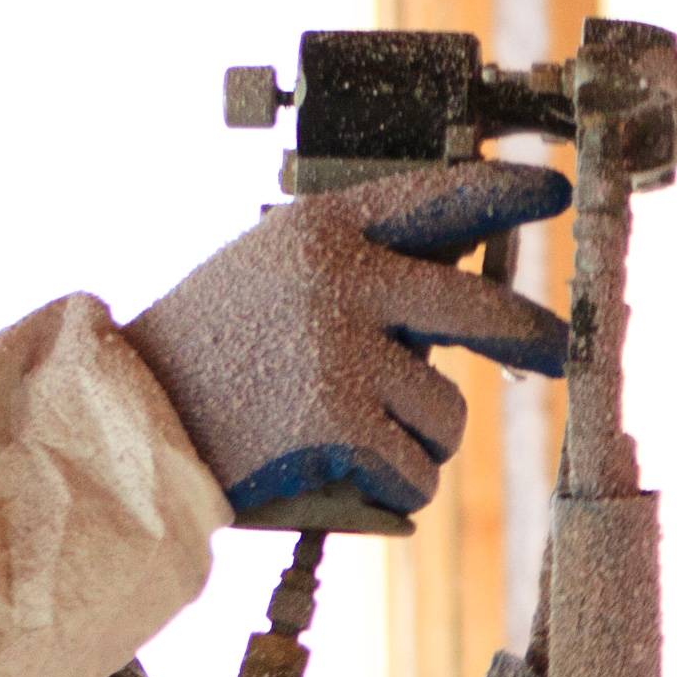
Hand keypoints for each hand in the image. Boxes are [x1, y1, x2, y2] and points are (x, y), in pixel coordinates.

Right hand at [121, 162, 571, 521]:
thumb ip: (352, 267)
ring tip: (358, 440)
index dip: (500, 194)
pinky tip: (347, 477)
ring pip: (447, 411)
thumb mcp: (267, 272)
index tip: (553, 191)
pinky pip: (416, 467)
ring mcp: (344, 350)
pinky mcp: (341, 423)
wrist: (124, 422)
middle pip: (478, 312)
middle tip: (553, 354)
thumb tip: (458, 275)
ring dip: (422, 439)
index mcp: (321, 230)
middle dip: (529, 339)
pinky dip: (395, 485)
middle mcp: (341, 279)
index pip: (432, 198)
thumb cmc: (201, 352)